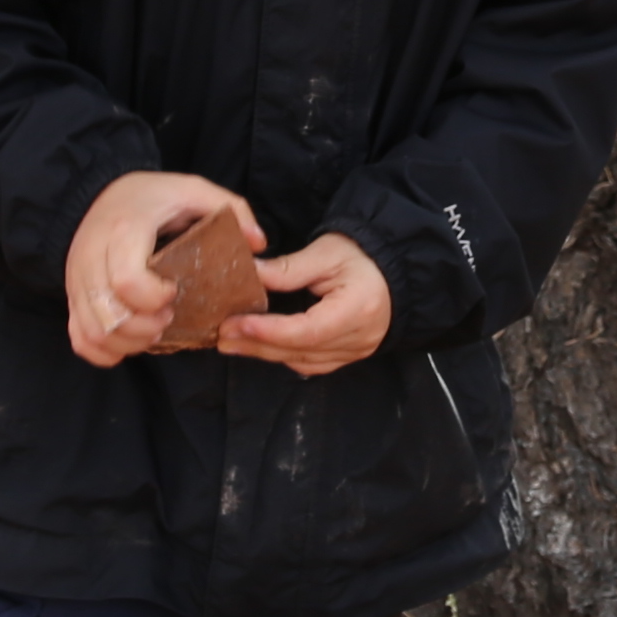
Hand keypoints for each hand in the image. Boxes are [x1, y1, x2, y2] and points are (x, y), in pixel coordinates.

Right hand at [67, 171, 255, 367]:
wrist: (99, 192)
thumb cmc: (152, 196)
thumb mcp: (193, 189)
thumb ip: (231, 209)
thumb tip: (258, 244)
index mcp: (123, 231)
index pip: (127, 281)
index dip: (155, 298)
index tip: (173, 293)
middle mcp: (91, 257)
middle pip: (111, 316)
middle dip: (146, 328)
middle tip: (167, 316)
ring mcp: (76, 280)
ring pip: (95, 332)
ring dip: (129, 342)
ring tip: (152, 328)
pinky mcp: (71, 296)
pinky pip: (80, 338)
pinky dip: (104, 350)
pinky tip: (130, 340)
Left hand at [226, 229, 392, 374]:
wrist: (394, 270)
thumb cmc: (362, 256)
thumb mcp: (325, 253)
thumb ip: (286, 269)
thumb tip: (248, 273)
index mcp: (357, 309)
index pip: (307, 330)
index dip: (269, 331)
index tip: (237, 324)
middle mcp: (360, 338)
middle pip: (301, 350)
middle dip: (257, 345)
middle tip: (222, 335)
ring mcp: (356, 352)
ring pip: (303, 362)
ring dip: (266, 353)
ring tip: (232, 341)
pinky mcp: (349, 356)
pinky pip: (312, 364)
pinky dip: (284, 355)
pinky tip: (261, 346)